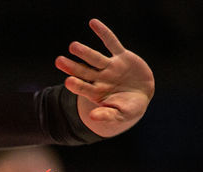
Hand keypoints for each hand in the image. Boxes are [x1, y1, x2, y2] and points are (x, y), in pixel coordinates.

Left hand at [55, 19, 154, 138]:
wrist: (143, 95)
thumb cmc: (129, 108)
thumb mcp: (121, 114)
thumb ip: (107, 115)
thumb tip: (92, 117)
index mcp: (97, 93)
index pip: (84, 88)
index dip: (77, 85)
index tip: (67, 81)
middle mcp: (100, 79)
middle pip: (83, 72)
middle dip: (72, 67)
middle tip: (58, 61)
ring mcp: (110, 67)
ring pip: (94, 58)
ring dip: (84, 52)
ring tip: (73, 46)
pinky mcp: (121, 57)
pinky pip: (111, 42)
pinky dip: (103, 33)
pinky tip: (93, 23)